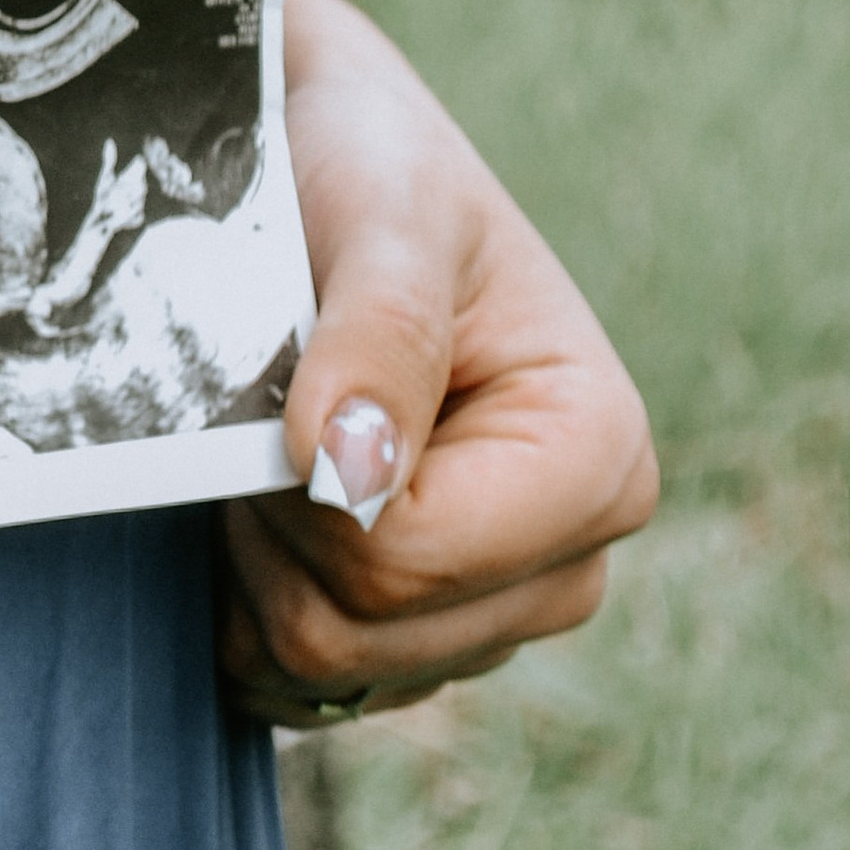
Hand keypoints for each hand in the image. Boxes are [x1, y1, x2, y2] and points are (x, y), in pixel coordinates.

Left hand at [216, 0, 657, 727]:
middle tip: (270, 403)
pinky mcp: (420, 639)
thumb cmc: (370, 170)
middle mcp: (569, 561)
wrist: (329, 164)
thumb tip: (352, 479)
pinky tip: (260, 506)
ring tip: (271, 439)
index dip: (307, 487)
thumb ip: (378, 337)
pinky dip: (251, 602)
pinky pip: (304, 686)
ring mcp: (495, 612)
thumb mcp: (384, 218)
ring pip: (325, 665)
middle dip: (278, 524)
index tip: (289, 382)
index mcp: (598, 463)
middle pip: (366, 629)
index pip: (410, 559)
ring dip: (258, 555)